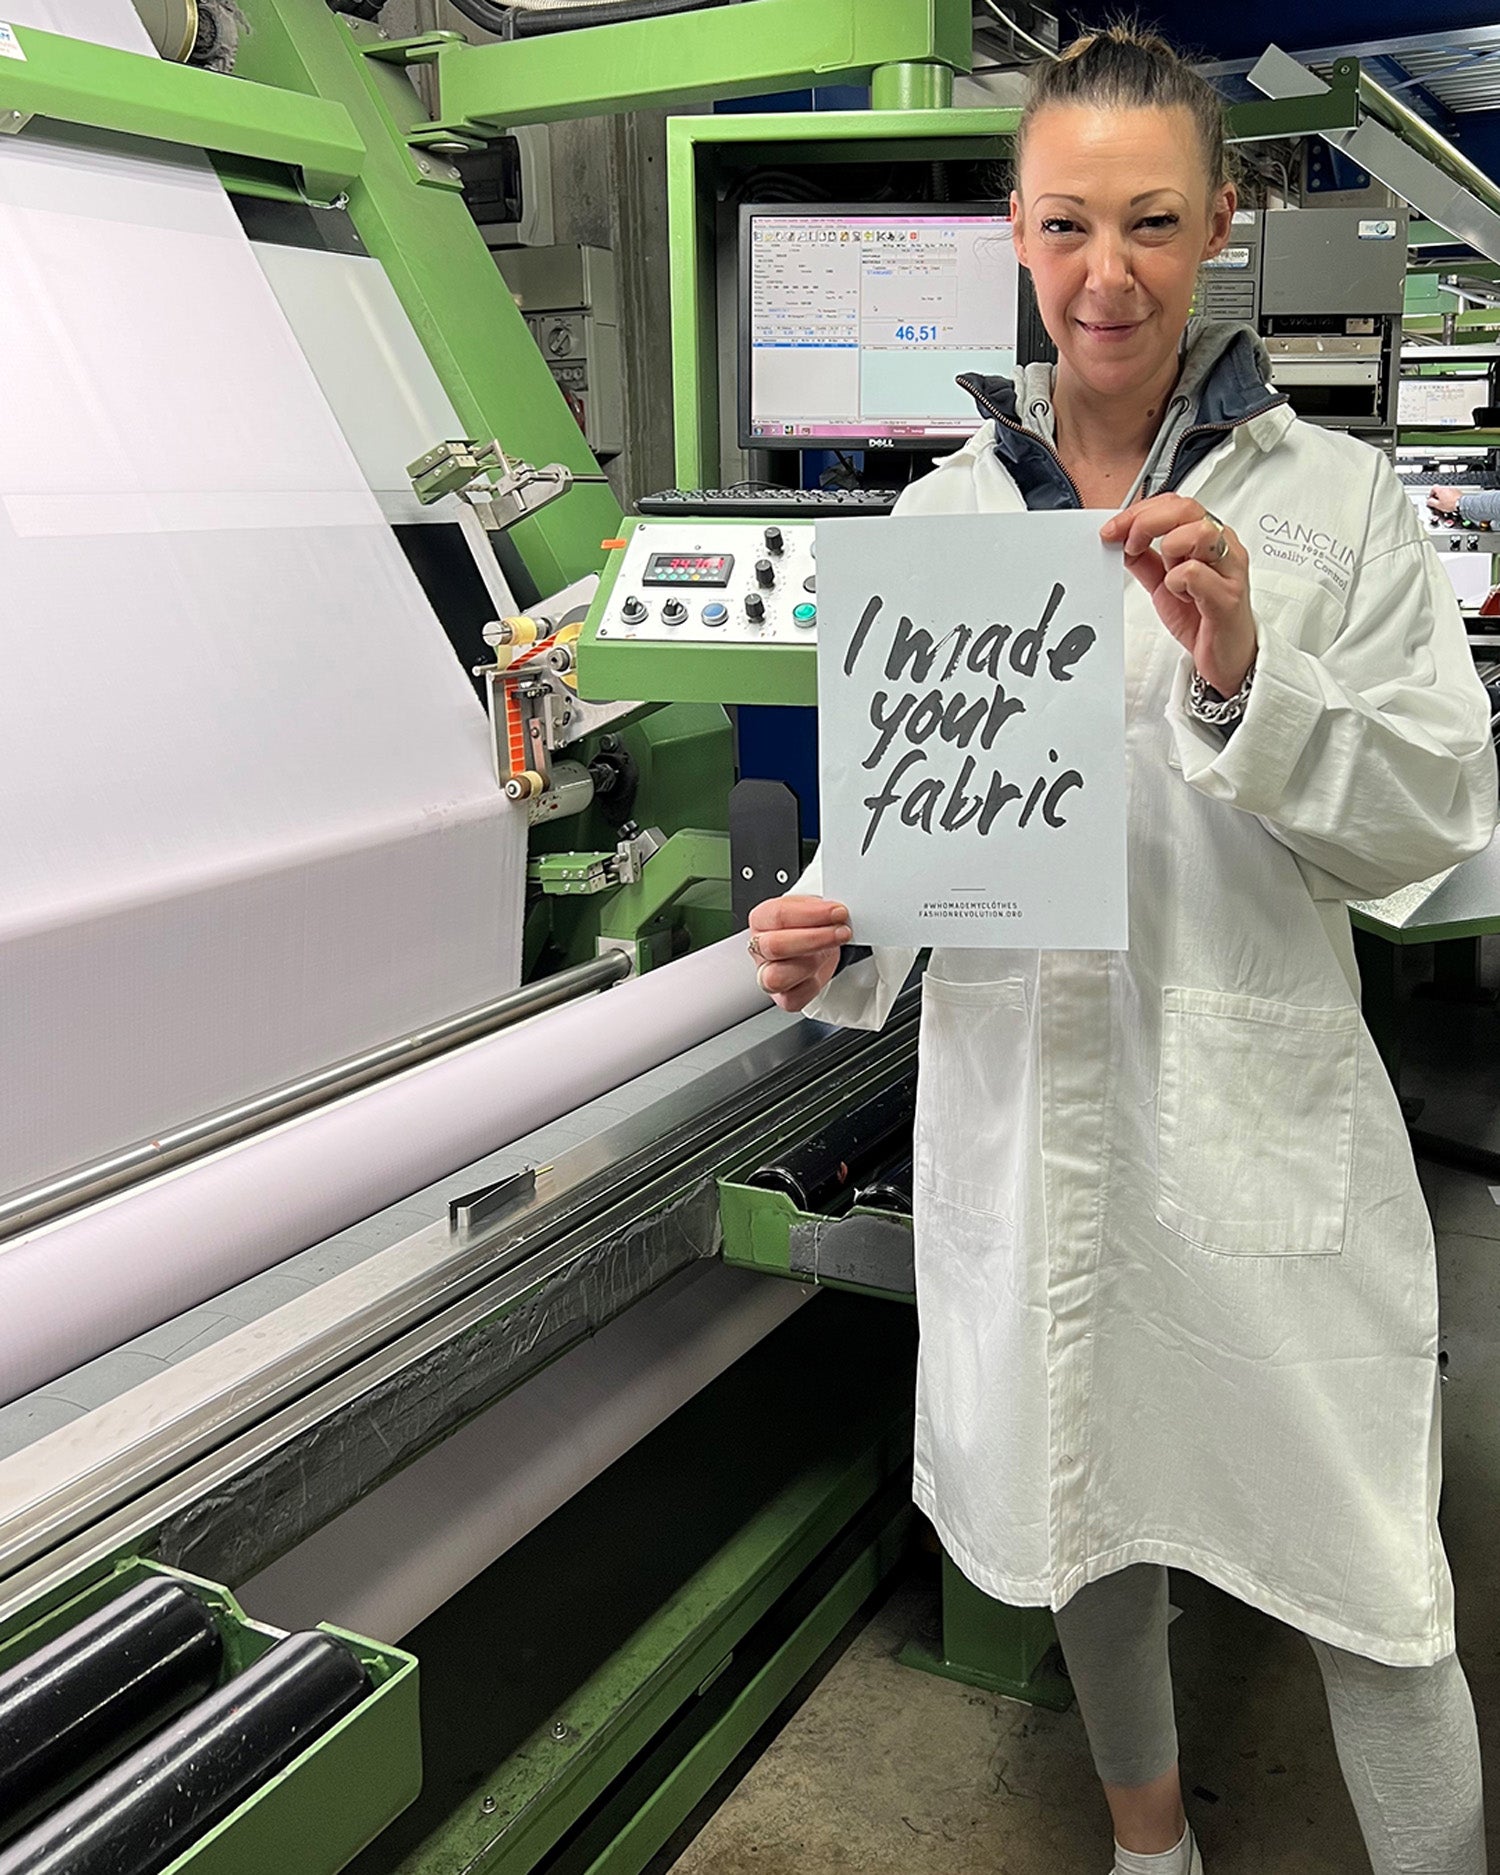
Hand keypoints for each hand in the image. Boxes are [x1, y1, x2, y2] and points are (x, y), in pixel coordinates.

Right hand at [747, 896, 850, 1012]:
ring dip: (814, 962)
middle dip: (814, 938)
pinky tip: (825, 968)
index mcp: (761, 920)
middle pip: (775, 946)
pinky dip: (814, 985)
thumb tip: (838, 911)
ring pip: (778, 977)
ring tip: (837, 948)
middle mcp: (760, 949)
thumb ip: (820, 907)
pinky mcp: (783, 998)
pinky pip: (794, 998)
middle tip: (842, 931)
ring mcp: (767, 976)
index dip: (811, 914)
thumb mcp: (813, 906)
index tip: (837, 912)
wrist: (814, 947)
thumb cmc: (808, 926)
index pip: (778, 915)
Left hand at [1100, 495, 1256, 696]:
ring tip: (1165, 575)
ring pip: (1199, 532)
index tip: (1112, 529)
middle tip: (1127, 544)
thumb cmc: (1203, 618)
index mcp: (1207, 538)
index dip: (1139, 511)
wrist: (1225, 658)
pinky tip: (1180, 596)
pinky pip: (1196, 573)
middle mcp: (1223, 546)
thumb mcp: (1163, 583)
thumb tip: (1119, 541)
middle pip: (1186, 509)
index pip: (1174, 504)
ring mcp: (1229, 569)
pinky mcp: (1228, 596)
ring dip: (1169, 548)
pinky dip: (1178, 582)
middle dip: (1145, 522)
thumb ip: (1143, 561)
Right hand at [1428, 486, 1462, 516]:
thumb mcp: (1438, 505)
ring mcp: (1452, 489)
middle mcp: (1446, 488)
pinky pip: (1451, 493)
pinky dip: (1449, 496)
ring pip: (1445, 491)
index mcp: (1440, 490)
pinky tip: (1450, 502)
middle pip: (1439, 490)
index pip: (1433, 488)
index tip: (1431, 498)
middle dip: (1437, 495)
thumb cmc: (1451, 504)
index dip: (1431, 493)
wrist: (1461, 504)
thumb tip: (1428, 501)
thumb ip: (1431, 502)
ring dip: (1444, 496)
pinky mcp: (1457, 491)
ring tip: (1444, 503)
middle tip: (1437, 501)